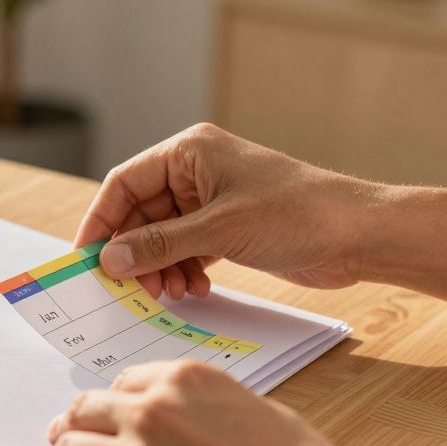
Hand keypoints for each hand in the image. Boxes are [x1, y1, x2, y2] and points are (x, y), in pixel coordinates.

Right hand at [76, 123, 382, 298]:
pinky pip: (187, 249)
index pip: (125, 183)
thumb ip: (160, 245)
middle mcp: (196, 172)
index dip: (101, 221)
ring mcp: (212, 201)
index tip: (87, 258)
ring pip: (163, 236)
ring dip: (161, 267)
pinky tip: (195, 288)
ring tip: (172, 293)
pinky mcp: (229, 227)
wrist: (358, 235)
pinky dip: (184, 269)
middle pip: (141, 214)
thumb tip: (110, 260)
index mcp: (190, 152)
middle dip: (136, 253)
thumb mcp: (220, 230)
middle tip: (134, 289)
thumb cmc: (296, 214)